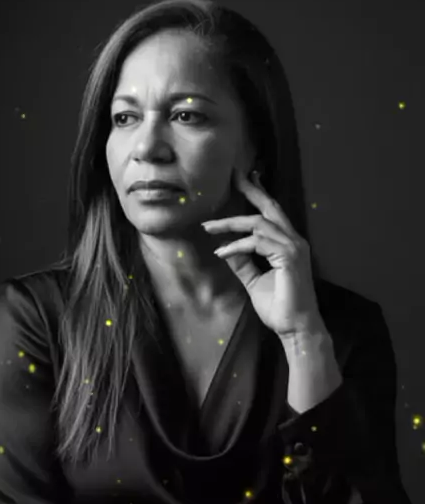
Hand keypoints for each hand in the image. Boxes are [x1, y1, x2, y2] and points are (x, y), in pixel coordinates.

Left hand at [202, 169, 321, 338]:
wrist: (295, 328)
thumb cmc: (279, 307)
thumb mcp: (254, 281)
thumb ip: (243, 263)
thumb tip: (225, 248)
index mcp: (288, 244)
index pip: (272, 213)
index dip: (258, 194)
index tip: (244, 179)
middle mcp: (294, 241)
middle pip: (270, 207)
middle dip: (251, 190)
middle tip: (234, 175)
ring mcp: (294, 247)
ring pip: (258, 223)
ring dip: (230, 224)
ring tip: (209, 228)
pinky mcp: (289, 257)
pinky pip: (257, 242)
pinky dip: (237, 245)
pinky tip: (222, 252)